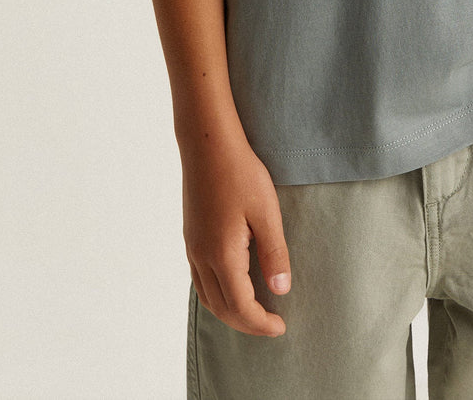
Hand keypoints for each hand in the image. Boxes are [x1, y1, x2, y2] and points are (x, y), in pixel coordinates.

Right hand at [180, 125, 291, 336]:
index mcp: (222, 255)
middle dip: (246, 323)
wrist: (207, 144)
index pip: (241, 307)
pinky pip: (200, 279)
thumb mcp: (266, 212)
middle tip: (272, 325)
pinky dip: (217, 294)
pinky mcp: (190, 236)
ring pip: (207, 297)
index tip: (281, 327)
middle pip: (221, 308)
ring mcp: (192, 247)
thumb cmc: (240, 173)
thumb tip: (281, 291)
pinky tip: (233, 285)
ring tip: (254, 311)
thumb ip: (274, 253)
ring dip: (230, 311)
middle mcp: (202, 257)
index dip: (261, 323)